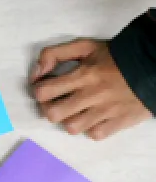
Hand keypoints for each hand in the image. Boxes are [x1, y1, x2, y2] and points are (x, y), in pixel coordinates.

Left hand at [31, 39, 151, 139]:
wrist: (153, 66)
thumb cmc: (116, 57)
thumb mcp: (85, 46)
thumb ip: (55, 53)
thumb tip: (37, 72)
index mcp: (83, 75)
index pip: (43, 92)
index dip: (39, 90)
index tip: (45, 87)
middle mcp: (92, 95)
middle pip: (53, 114)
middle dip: (49, 108)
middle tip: (56, 102)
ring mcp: (106, 111)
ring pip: (72, 128)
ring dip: (69, 120)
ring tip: (75, 111)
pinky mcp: (119, 122)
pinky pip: (95, 134)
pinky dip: (91, 128)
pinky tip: (93, 118)